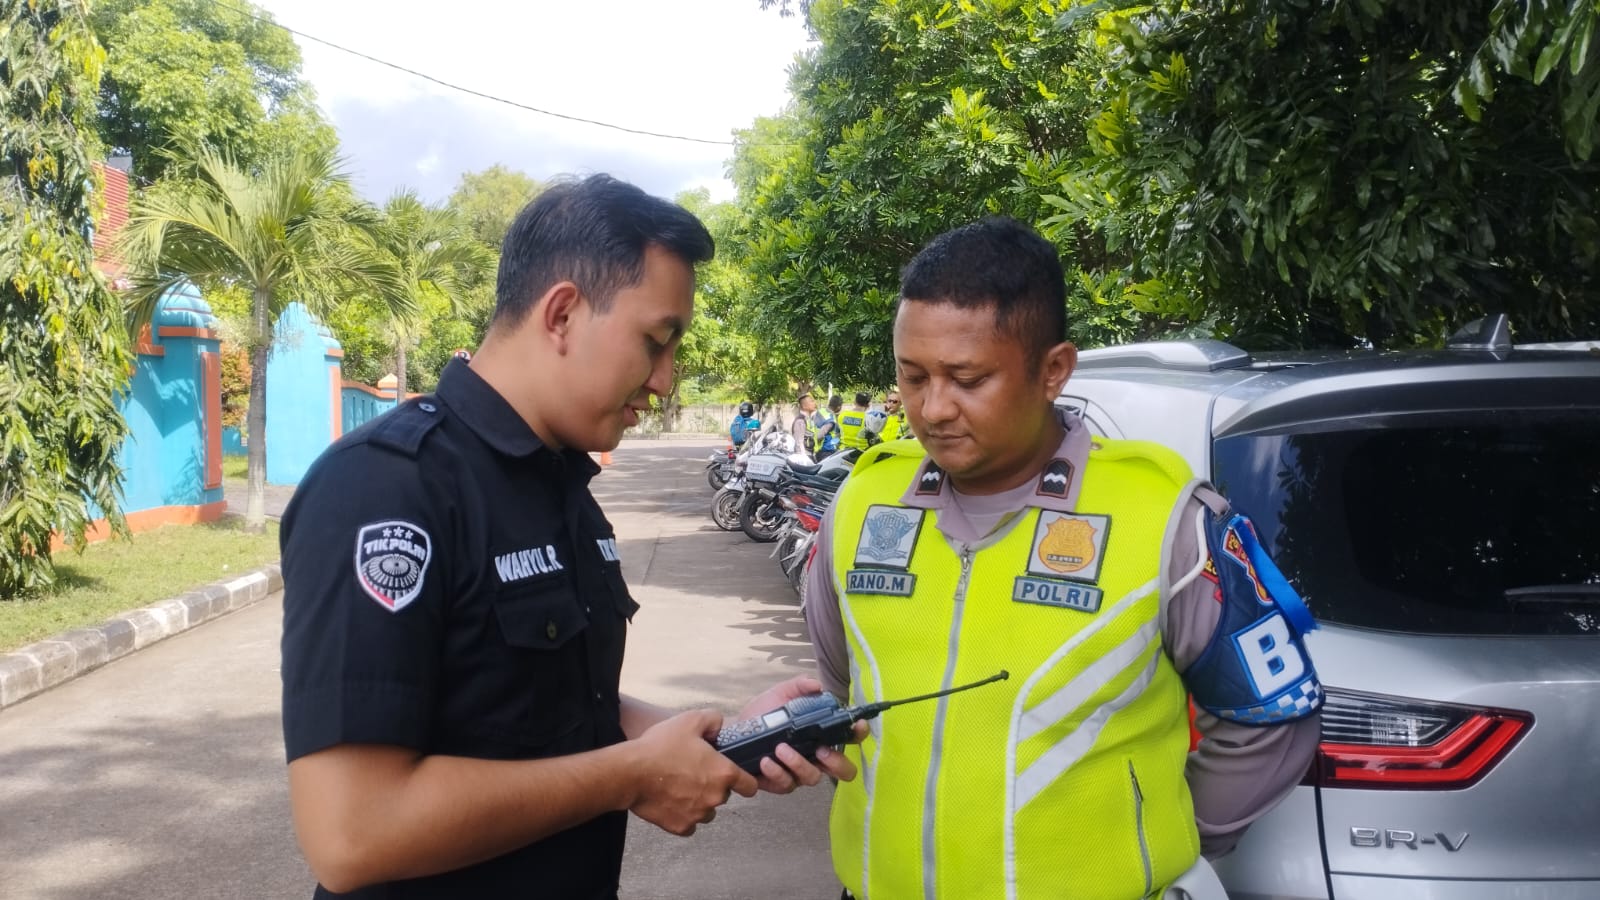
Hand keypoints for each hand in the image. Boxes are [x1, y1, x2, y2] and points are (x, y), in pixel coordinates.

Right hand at [627, 709, 757, 836]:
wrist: (630, 773)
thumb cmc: (660, 747)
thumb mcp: (690, 720)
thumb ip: (713, 720)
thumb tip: (720, 727)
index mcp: (723, 773)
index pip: (750, 786)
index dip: (745, 780)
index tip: (736, 778)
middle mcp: (716, 798)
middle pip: (724, 796)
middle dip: (713, 786)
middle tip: (694, 772)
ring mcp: (698, 815)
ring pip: (707, 811)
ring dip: (699, 802)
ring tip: (680, 786)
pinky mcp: (680, 827)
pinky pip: (689, 824)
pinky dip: (683, 815)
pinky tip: (671, 800)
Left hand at [737, 676, 865, 793]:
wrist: (734, 731)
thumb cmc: (763, 713)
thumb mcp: (781, 694)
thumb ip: (800, 686)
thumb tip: (817, 686)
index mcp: (822, 735)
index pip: (850, 738)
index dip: (859, 733)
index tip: (857, 725)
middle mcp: (816, 757)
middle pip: (844, 770)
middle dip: (838, 762)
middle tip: (821, 750)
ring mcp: (799, 773)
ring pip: (813, 777)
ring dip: (799, 763)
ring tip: (780, 748)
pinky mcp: (779, 784)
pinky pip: (786, 784)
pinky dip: (777, 772)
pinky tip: (766, 760)